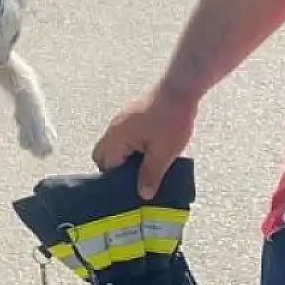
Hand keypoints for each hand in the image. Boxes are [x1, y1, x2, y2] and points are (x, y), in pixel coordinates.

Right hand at [90, 84, 199, 199]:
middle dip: (116, 169)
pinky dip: (132, 147)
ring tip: (146, 168)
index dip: (115, 180)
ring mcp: (122, 120)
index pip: (104, 165)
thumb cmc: (170, 121)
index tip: (129, 189)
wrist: (180, 90)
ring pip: (115, 146)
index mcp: (116, 138)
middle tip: (135, 179)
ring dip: (126, 158)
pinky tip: (151, 152)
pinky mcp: (133, 116)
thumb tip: (142, 194)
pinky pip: (125, 137)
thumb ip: (150, 175)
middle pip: (104, 155)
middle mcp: (114, 128)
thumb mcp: (163, 153)